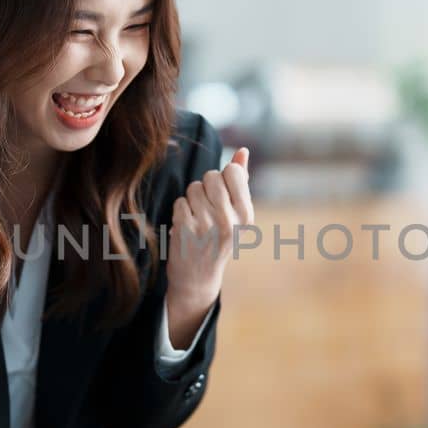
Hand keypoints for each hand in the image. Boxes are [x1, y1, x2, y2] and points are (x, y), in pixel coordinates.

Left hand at [166, 147, 253, 324]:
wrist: (198, 278)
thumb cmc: (218, 239)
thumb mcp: (236, 215)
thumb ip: (241, 181)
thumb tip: (243, 150)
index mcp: (246, 214)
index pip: (232, 171)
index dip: (223, 178)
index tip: (223, 197)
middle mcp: (230, 219)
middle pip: (211, 176)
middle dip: (206, 188)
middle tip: (208, 210)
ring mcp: (207, 224)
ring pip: (193, 188)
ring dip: (192, 200)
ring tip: (198, 219)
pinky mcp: (186, 228)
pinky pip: (180, 201)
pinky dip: (180, 212)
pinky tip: (186, 227)